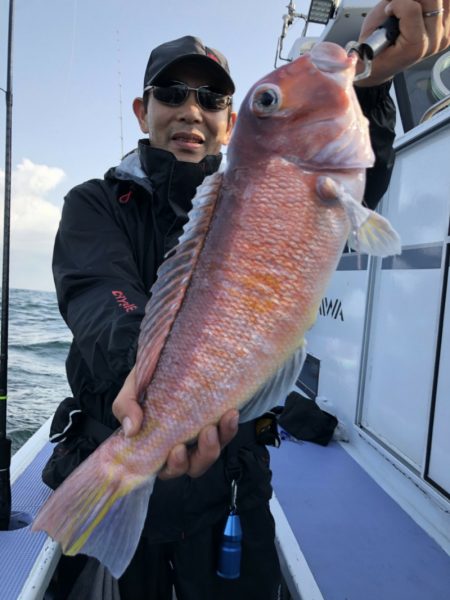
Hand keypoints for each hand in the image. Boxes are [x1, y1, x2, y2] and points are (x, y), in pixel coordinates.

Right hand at [112, 366, 239, 478]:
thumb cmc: (146, 380)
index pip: (167, 468)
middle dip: (203, 455)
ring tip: (222, 420)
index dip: (175, 466)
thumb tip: (131, 429)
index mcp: (158, 445)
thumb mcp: (131, 390)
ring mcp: (200, 435)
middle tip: (206, 432)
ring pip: (213, 453)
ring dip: (219, 442)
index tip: (178, 450)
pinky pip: (226, 434)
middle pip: (194, 466)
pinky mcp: (216, 422)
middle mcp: (181, 445)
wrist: (165, 357)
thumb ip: (125, 406)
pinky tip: (231, 413)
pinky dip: (229, 428)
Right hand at [356, 0, 449, 85]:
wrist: (382, 66)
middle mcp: (433, 42)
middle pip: (433, 0)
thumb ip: (390, 4)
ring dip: (424, 0)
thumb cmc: (376, 50)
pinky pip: (446, 6)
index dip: (397, 3)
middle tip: (401, 3)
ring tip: (411, 6)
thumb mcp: (374, 28)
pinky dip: (433, 3)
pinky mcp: (448, 29)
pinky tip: (422, 8)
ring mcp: (443, 36)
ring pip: (444, 0)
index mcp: (414, 47)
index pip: (412, 9)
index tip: (388, 9)